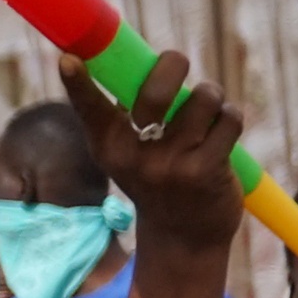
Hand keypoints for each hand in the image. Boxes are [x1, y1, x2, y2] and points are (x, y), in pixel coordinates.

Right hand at [64, 49, 247, 260]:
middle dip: (172, 63)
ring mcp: (171, 165)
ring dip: (210, 93)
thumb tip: (149, 62)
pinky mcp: (206, 171)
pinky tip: (223, 128)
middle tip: (177, 62)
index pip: (89, 109)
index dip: (78, 82)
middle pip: (156, 91)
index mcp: (108, 146)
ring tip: (208, 106)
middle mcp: (135, 156)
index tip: (68, 60)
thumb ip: (129, 112)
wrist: (183, 238)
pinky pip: (228, 119)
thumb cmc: (156, 179)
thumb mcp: (128, 154)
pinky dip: (229, 116)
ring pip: (203, 98)